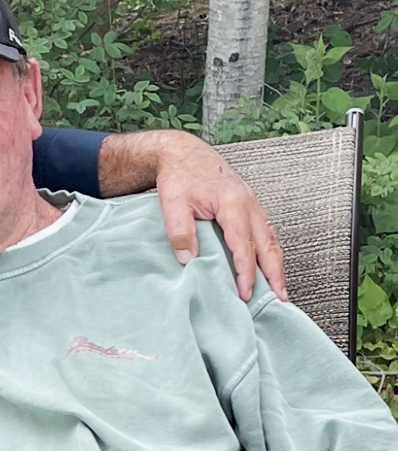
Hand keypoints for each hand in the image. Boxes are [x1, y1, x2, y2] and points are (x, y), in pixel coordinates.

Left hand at [99, 130, 287, 302]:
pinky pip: (266, 231)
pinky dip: (270, 250)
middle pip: (268, 244)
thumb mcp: (172, 202)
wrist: (184, 152)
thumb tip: (188, 258)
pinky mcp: (249, 204)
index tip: (245, 293)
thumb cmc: (180, 174)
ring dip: (276, 264)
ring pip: (271, 238)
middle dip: (274, 273)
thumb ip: (180, 230)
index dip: (246, 272)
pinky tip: (269, 263)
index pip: (244, 246)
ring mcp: (252, 203)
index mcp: (233, 204)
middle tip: (278, 298)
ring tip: (279, 288)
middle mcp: (249, 203)